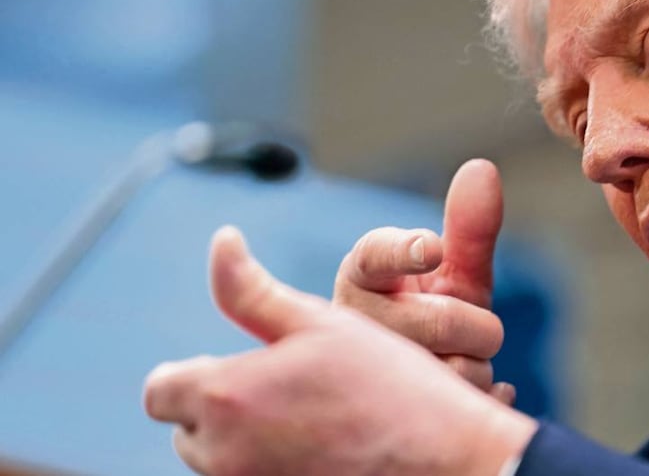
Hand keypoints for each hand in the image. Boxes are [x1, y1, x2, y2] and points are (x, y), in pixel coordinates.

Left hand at [144, 226, 536, 475]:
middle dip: (219, 408)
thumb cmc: (387, 385)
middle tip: (283, 388)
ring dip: (244, 439)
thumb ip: (252, 289)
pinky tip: (322, 447)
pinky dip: (271, 465)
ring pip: (218, 461)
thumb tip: (222, 241)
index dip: (191, 372)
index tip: (237, 365)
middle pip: (187, 429)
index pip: (160, 390)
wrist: (441, 458)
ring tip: (309, 417)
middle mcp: (223, 454)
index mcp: (225, 396)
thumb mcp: (320, 322)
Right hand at [333, 159, 513, 402]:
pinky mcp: (391, 422)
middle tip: (468, 327)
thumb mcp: (450, 274)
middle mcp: (353, 326)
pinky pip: (466, 407)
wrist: (406, 390)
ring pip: (458, 372)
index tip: (429, 246)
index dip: (403, 250)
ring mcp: (366, 380)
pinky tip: (466, 396)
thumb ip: (468, 228)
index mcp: (361, 276)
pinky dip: (486, 395)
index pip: (374, 256)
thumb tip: (481, 168)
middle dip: (476, 325)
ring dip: (476, 367)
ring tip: (452, 364)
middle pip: (440, 322)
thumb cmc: (425, 317)